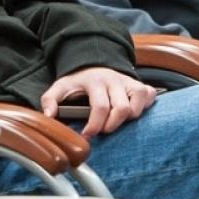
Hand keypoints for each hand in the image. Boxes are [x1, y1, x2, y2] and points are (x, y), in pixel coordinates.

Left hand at [41, 67, 157, 137]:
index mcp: (95, 82)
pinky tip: (131, 112)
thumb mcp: (60, 87)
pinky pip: (150, 97)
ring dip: (127, 119)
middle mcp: (115, 80)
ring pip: (137, 105)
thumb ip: (50, 100)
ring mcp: (129, 82)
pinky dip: (144, 107)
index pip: (100, 107)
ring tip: (114, 122)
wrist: (94, 63)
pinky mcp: (141, 85)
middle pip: (122, 109)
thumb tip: (48, 116)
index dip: (94, 125)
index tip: (87, 135)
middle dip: (112, 125)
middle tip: (102, 131)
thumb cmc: (79, 81)